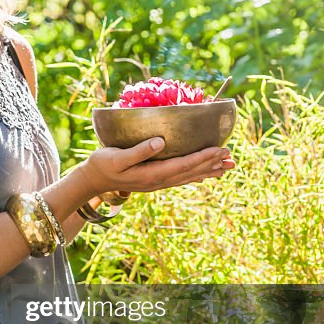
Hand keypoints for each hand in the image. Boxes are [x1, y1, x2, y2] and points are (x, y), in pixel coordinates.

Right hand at [81, 136, 235, 197]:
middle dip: (211, 163)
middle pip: (191, 172)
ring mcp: (157, 182)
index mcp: (152, 174)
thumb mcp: (117, 157)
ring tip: (226, 166)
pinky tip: (204, 174)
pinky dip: (195, 175)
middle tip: (231, 157)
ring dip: (208, 170)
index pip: (184, 165)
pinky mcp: (154, 179)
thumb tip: (160, 142)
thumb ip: (139, 150)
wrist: (93, 180)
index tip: (220, 150)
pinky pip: (181, 178)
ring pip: (189, 176)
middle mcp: (159, 180)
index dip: (203, 157)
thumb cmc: (103, 165)